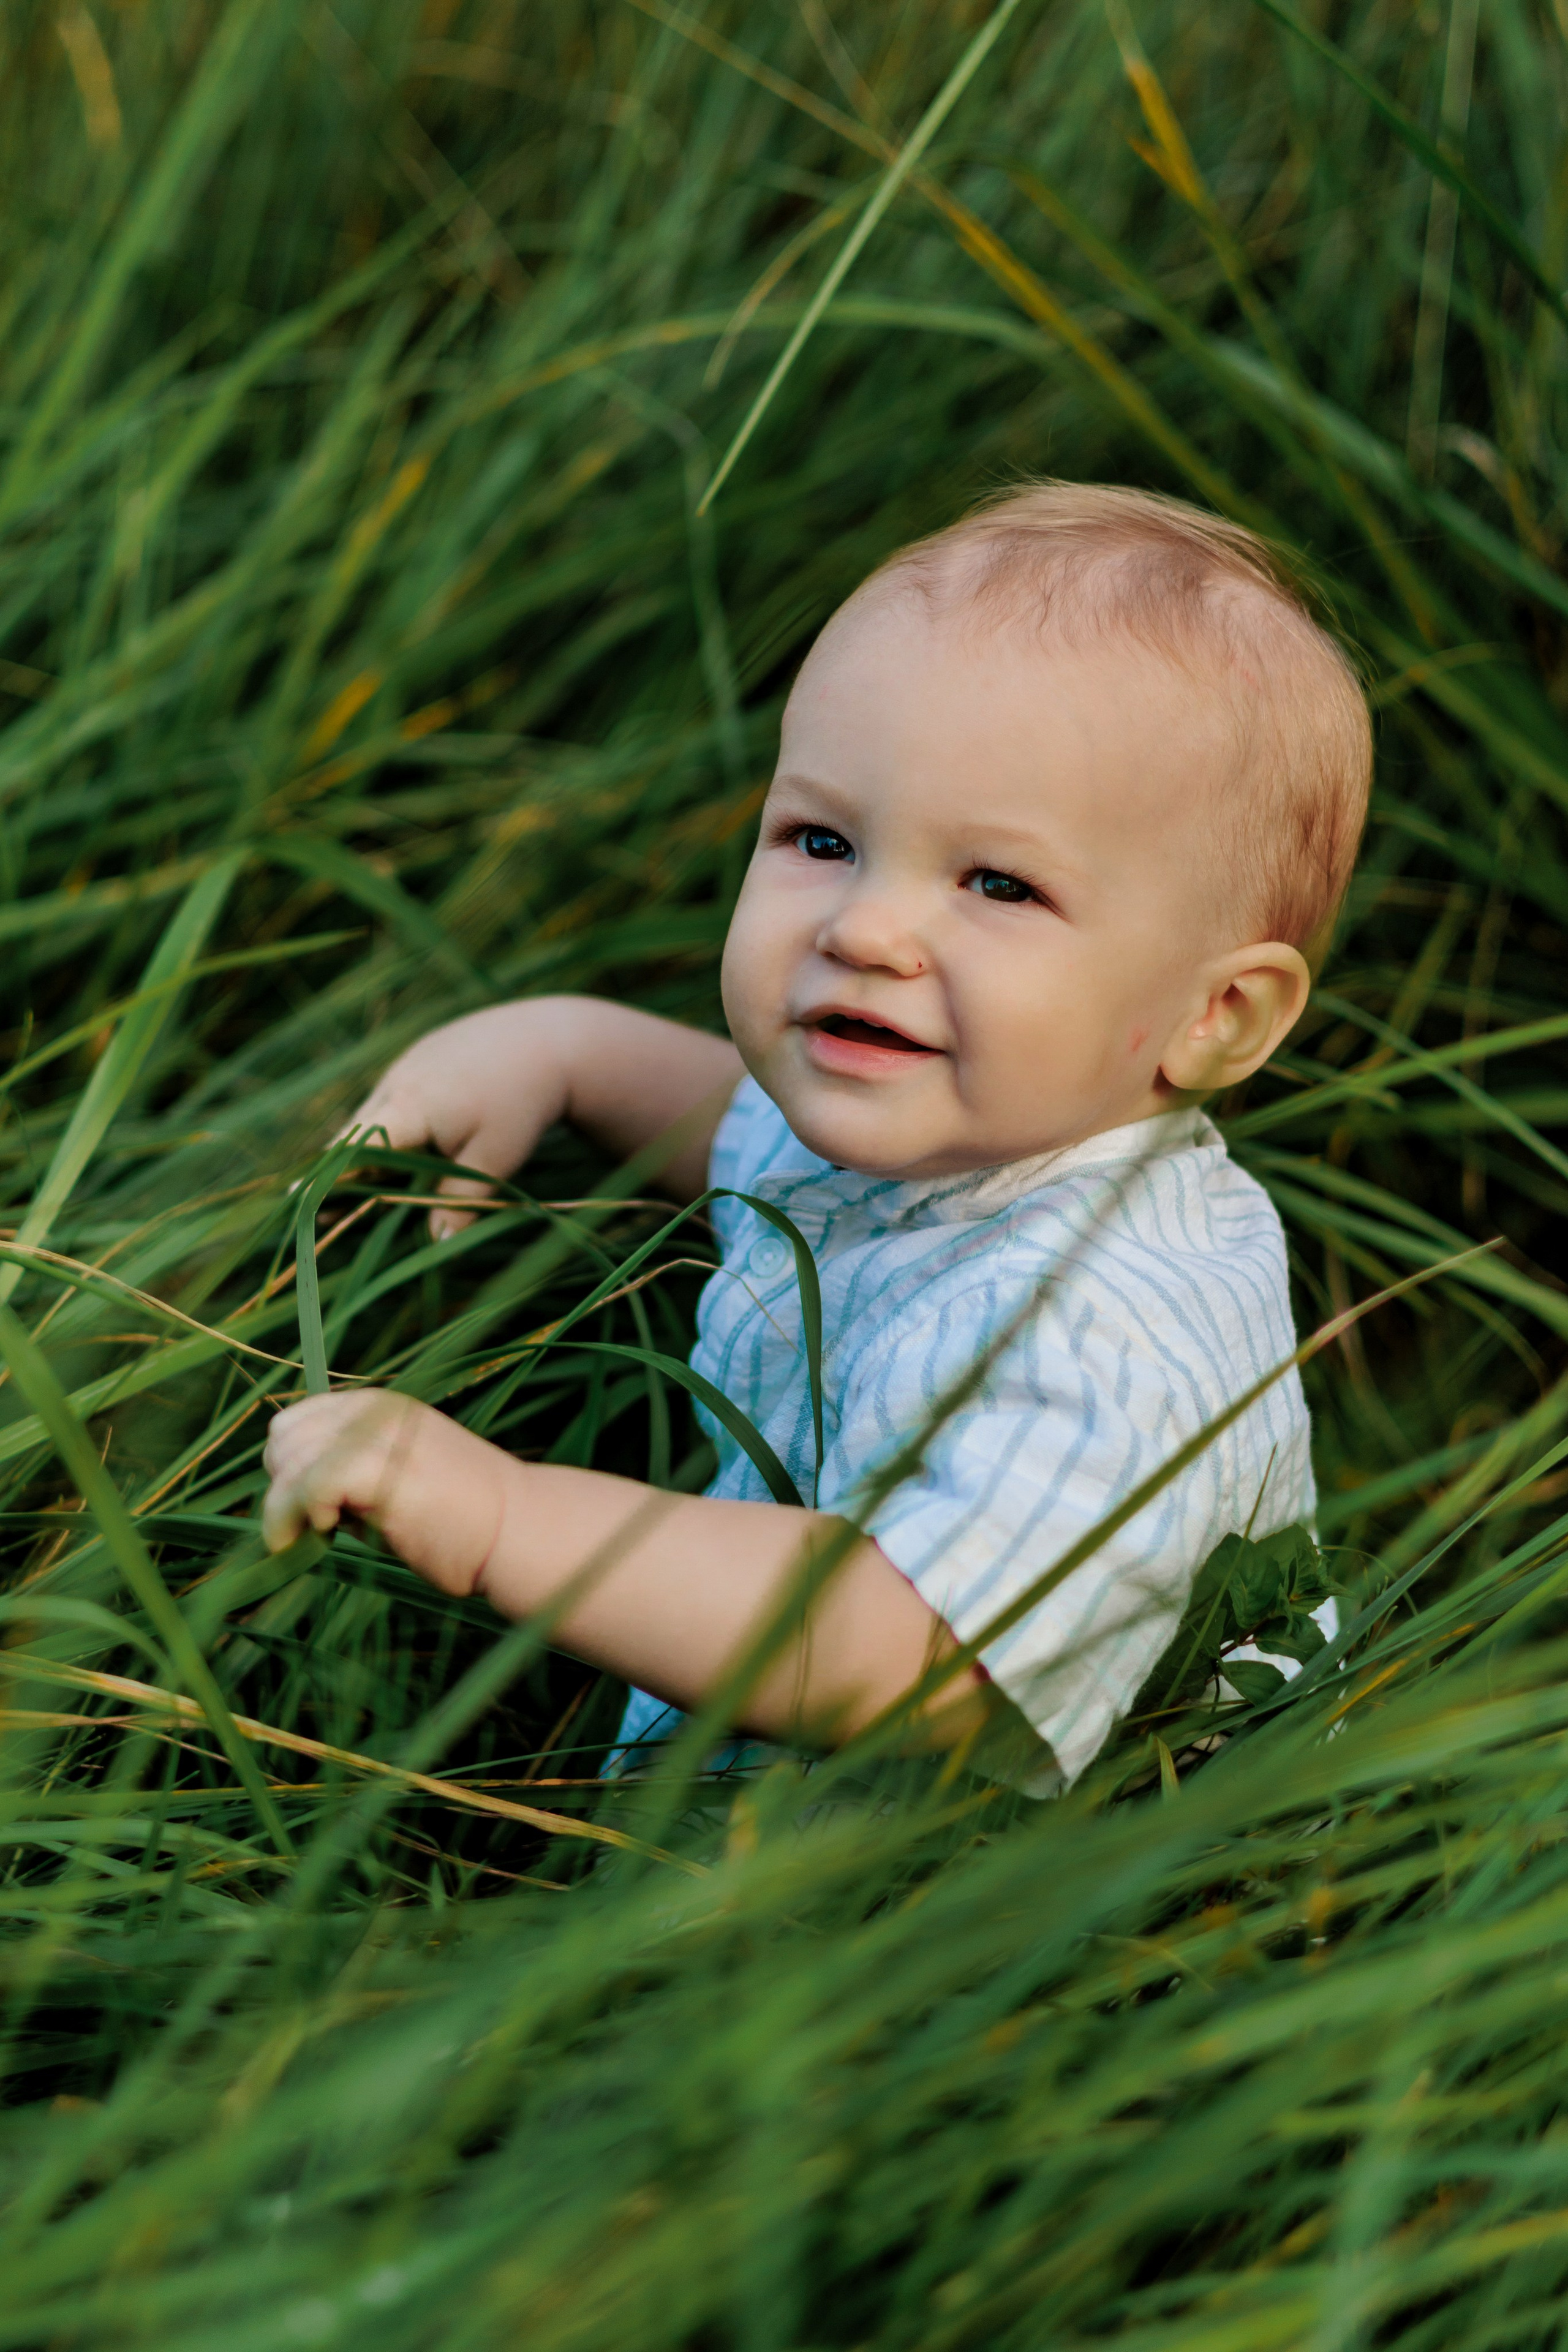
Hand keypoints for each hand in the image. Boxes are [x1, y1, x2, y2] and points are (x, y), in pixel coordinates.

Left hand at [263, 1390, 507, 1594]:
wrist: (518, 1530)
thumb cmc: (457, 1520)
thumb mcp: (391, 1481)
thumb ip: (345, 1478)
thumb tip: (289, 1498)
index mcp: (377, 1406)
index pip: (295, 1423)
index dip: (288, 1469)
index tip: (307, 1513)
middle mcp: (374, 1409)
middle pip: (283, 1437)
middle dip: (282, 1487)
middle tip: (310, 1529)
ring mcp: (377, 1434)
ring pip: (290, 1459)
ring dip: (287, 1507)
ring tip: (317, 1537)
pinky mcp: (381, 1467)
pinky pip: (310, 1484)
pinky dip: (304, 1513)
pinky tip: (329, 1534)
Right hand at [340, 1004, 568, 1239]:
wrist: (552, 1040)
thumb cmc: (523, 1103)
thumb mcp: (495, 1160)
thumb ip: (459, 1204)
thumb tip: (434, 1248)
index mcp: (409, 1107)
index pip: (352, 1150)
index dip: (325, 1178)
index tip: (294, 1203)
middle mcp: (398, 1081)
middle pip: (354, 1132)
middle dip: (338, 1169)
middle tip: (321, 1206)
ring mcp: (408, 1063)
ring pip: (374, 1113)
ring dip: (367, 1147)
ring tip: (364, 1184)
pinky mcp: (422, 1054)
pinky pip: (393, 1096)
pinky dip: (390, 1124)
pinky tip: (405, 1145)